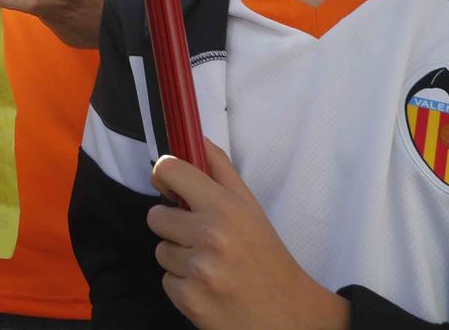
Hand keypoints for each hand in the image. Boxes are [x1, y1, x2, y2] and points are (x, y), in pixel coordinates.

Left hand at [148, 141, 348, 329]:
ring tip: (212, 267)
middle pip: (156, 216)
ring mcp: (199, 271)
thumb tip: (193, 136)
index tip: (171, 188)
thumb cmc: (268, 258)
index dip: (164, 176)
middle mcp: (210, 236)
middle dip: (175, 227)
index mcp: (226, 208)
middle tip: (203, 240)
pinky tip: (210, 290)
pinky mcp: (190, 301)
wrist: (292, 317)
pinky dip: (184, 287)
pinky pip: (166, 281)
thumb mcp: (250, 208)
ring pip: (161, 251)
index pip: (169, 169)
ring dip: (180, 259)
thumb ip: (220, 170)